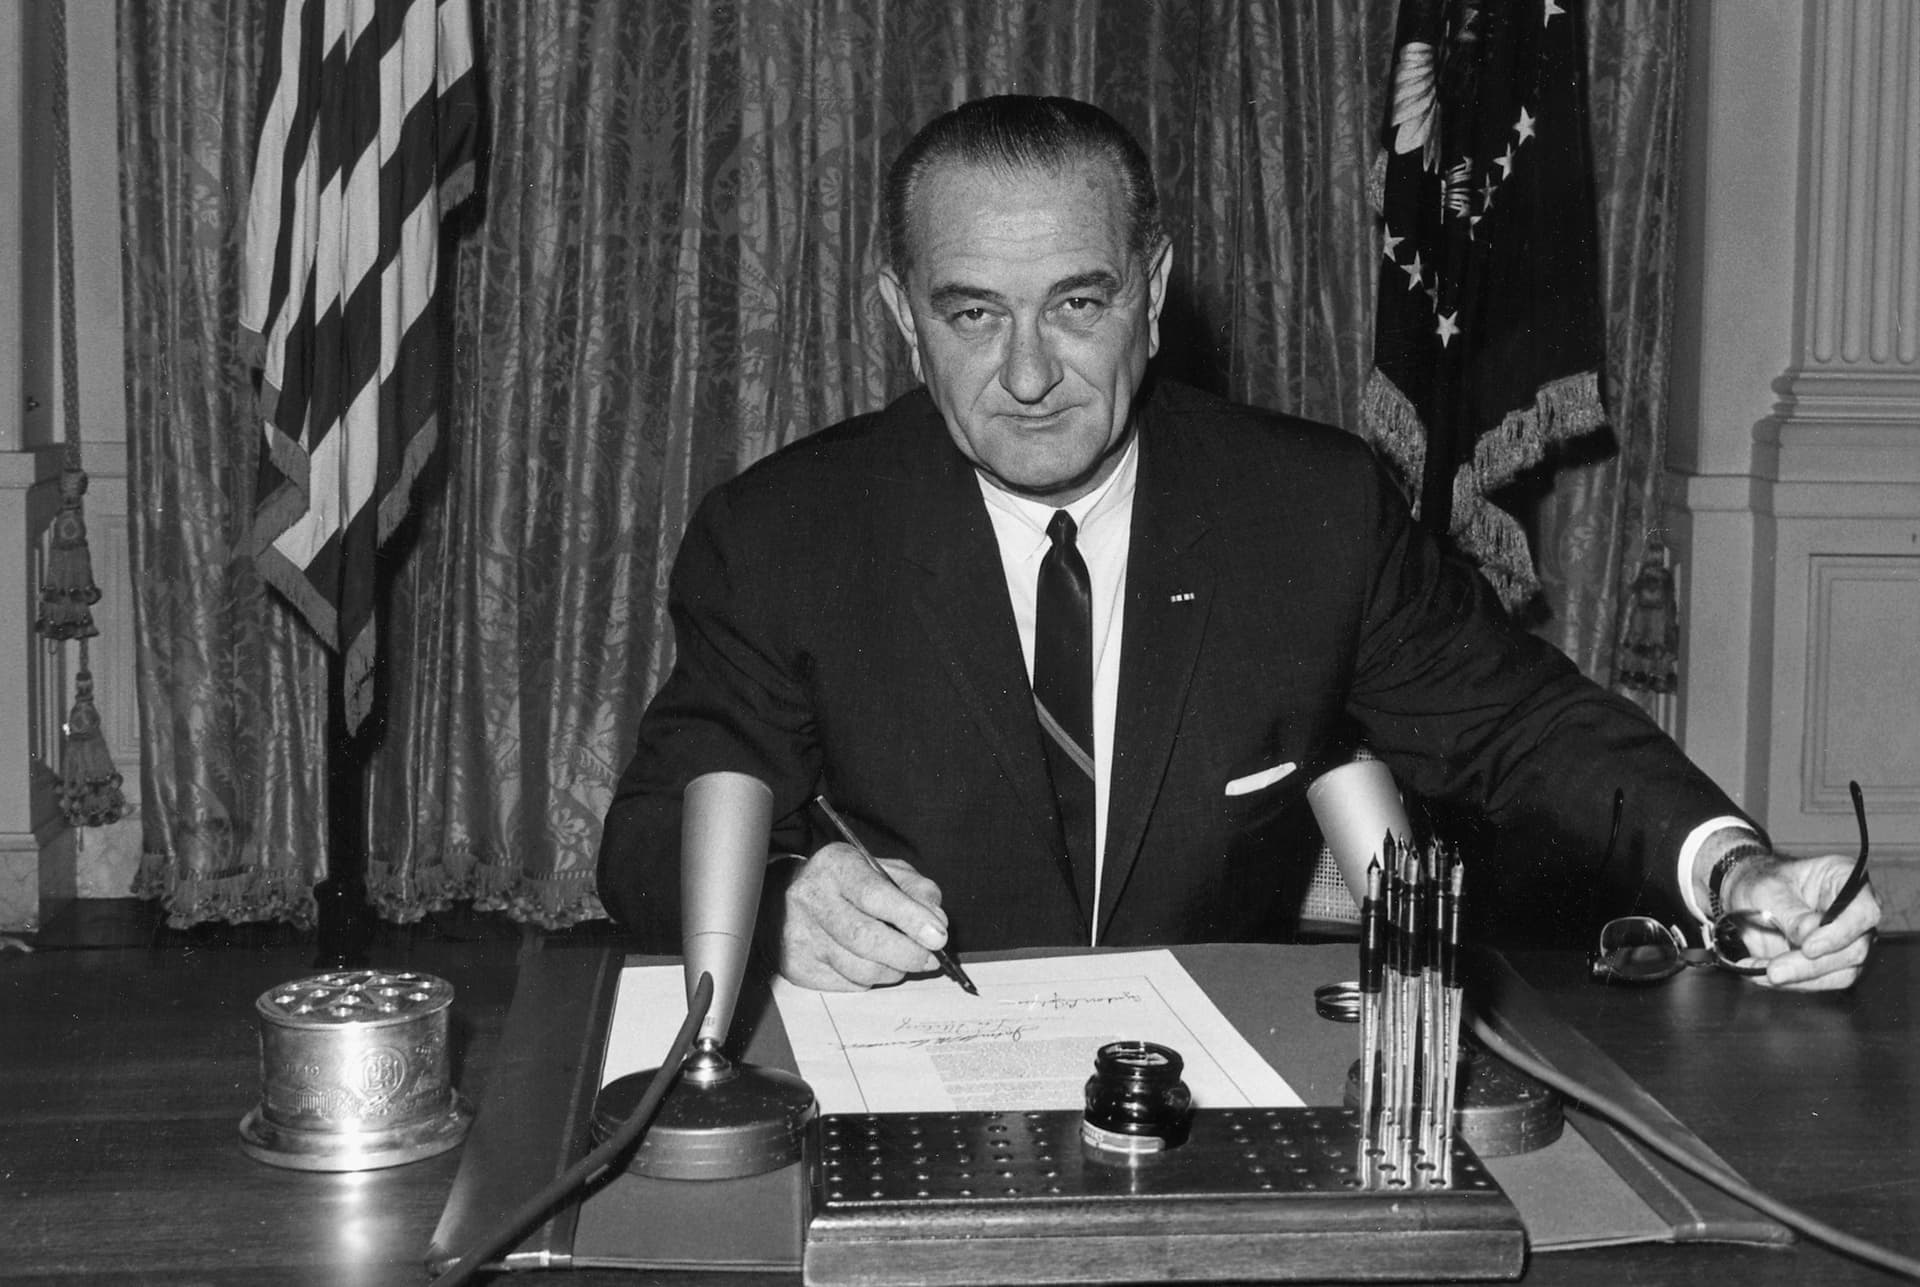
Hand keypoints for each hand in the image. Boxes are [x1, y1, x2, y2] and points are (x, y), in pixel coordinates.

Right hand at [766, 843, 949, 989]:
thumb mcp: (884, 870)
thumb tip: (936, 922)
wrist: (787, 900)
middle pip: (865, 937)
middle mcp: (811, 898)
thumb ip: (916, 890)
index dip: (910, 917)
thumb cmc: (847, 884)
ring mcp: (801, 935)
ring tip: (902, 960)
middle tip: (930, 959)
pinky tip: (870, 962)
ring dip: (893, 970)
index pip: (874, 894)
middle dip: (907, 953)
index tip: (938, 936)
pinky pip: (848, 984)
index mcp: (836, 865)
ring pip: (860, 969)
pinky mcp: (797, 966)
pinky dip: (870, 979)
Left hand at [1719, 851, 1878, 990]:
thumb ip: (1790, 913)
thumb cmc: (1761, 882)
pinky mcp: (1833, 963)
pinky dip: (1792, 982)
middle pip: (1854, 949)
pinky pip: (1822, 982)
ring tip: (1763, 972)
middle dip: (1812, 965)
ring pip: (1842, 973)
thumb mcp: (1766, 889)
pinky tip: (1762, 975)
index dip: (1840, 933)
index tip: (1808, 947)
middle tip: (1774, 971)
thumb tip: (1808, 935)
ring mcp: (1848, 940)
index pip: (1864, 911)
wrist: (1748, 895)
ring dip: (1801, 978)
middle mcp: (1855, 912)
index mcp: (1845, 879)